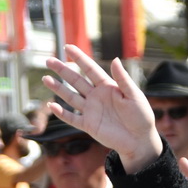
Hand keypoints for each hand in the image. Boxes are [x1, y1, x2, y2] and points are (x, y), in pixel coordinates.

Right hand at [42, 46, 162, 170]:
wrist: (140, 140)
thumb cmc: (141, 116)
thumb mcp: (134, 95)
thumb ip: (123, 79)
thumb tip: (114, 59)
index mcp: (108, 87)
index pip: (90, 69)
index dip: (79, 58)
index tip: (67, 47)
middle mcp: (97, 97)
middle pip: (76, 80)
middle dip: (62, 70)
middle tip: (49, 60)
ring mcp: (91, 111)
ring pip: (71, 97)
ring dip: (58, 88)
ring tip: (46, 79)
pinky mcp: (88, 125)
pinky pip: (72, 118)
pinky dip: (62, 113)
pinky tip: (52, 105)